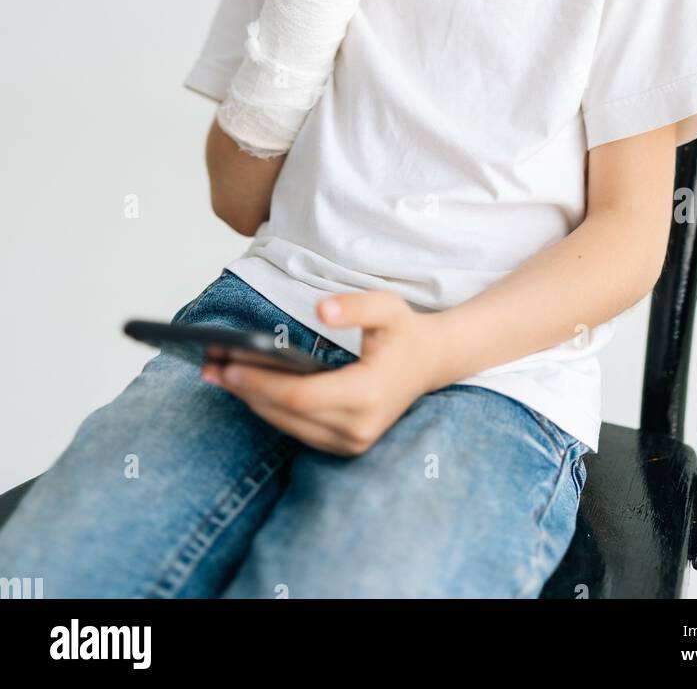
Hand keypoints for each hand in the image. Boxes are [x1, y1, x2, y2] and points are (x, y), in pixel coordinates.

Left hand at [200, 291, 440, 455]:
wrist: (430, 363)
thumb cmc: (404, 332)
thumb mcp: (388, 306)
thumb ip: (355, 307)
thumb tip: (321, 309)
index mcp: (368, 394)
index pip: (301, 396)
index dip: (261, 383)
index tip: (229, 365)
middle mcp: (358, 427)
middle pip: (287, 414)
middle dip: (245, 391)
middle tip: (210, 367)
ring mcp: (352, 442)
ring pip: (288, 426)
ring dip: (251, 402)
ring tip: (219, 375)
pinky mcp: (345, 446)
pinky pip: (298, 431)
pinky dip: (270, 411)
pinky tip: (247, 389)